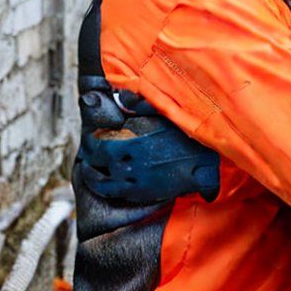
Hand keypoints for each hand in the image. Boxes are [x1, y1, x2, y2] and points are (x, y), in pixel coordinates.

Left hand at [76, 89, 219, 203]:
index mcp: (132, 140)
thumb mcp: (162, 112)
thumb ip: (139, 103)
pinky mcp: (143, 193)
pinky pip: (116, 194)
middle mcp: (130, 162)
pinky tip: (104, 183)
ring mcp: (136, 181)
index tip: (89, 139)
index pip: (98, 145)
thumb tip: (123, 96)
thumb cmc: (184, 135)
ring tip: (89, 171)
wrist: (205, 162)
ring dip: (92, 177)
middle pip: (97, 163)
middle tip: (86, 153)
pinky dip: (104, 189)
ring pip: (103, 183)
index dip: (90, 143)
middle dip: (89, 158)